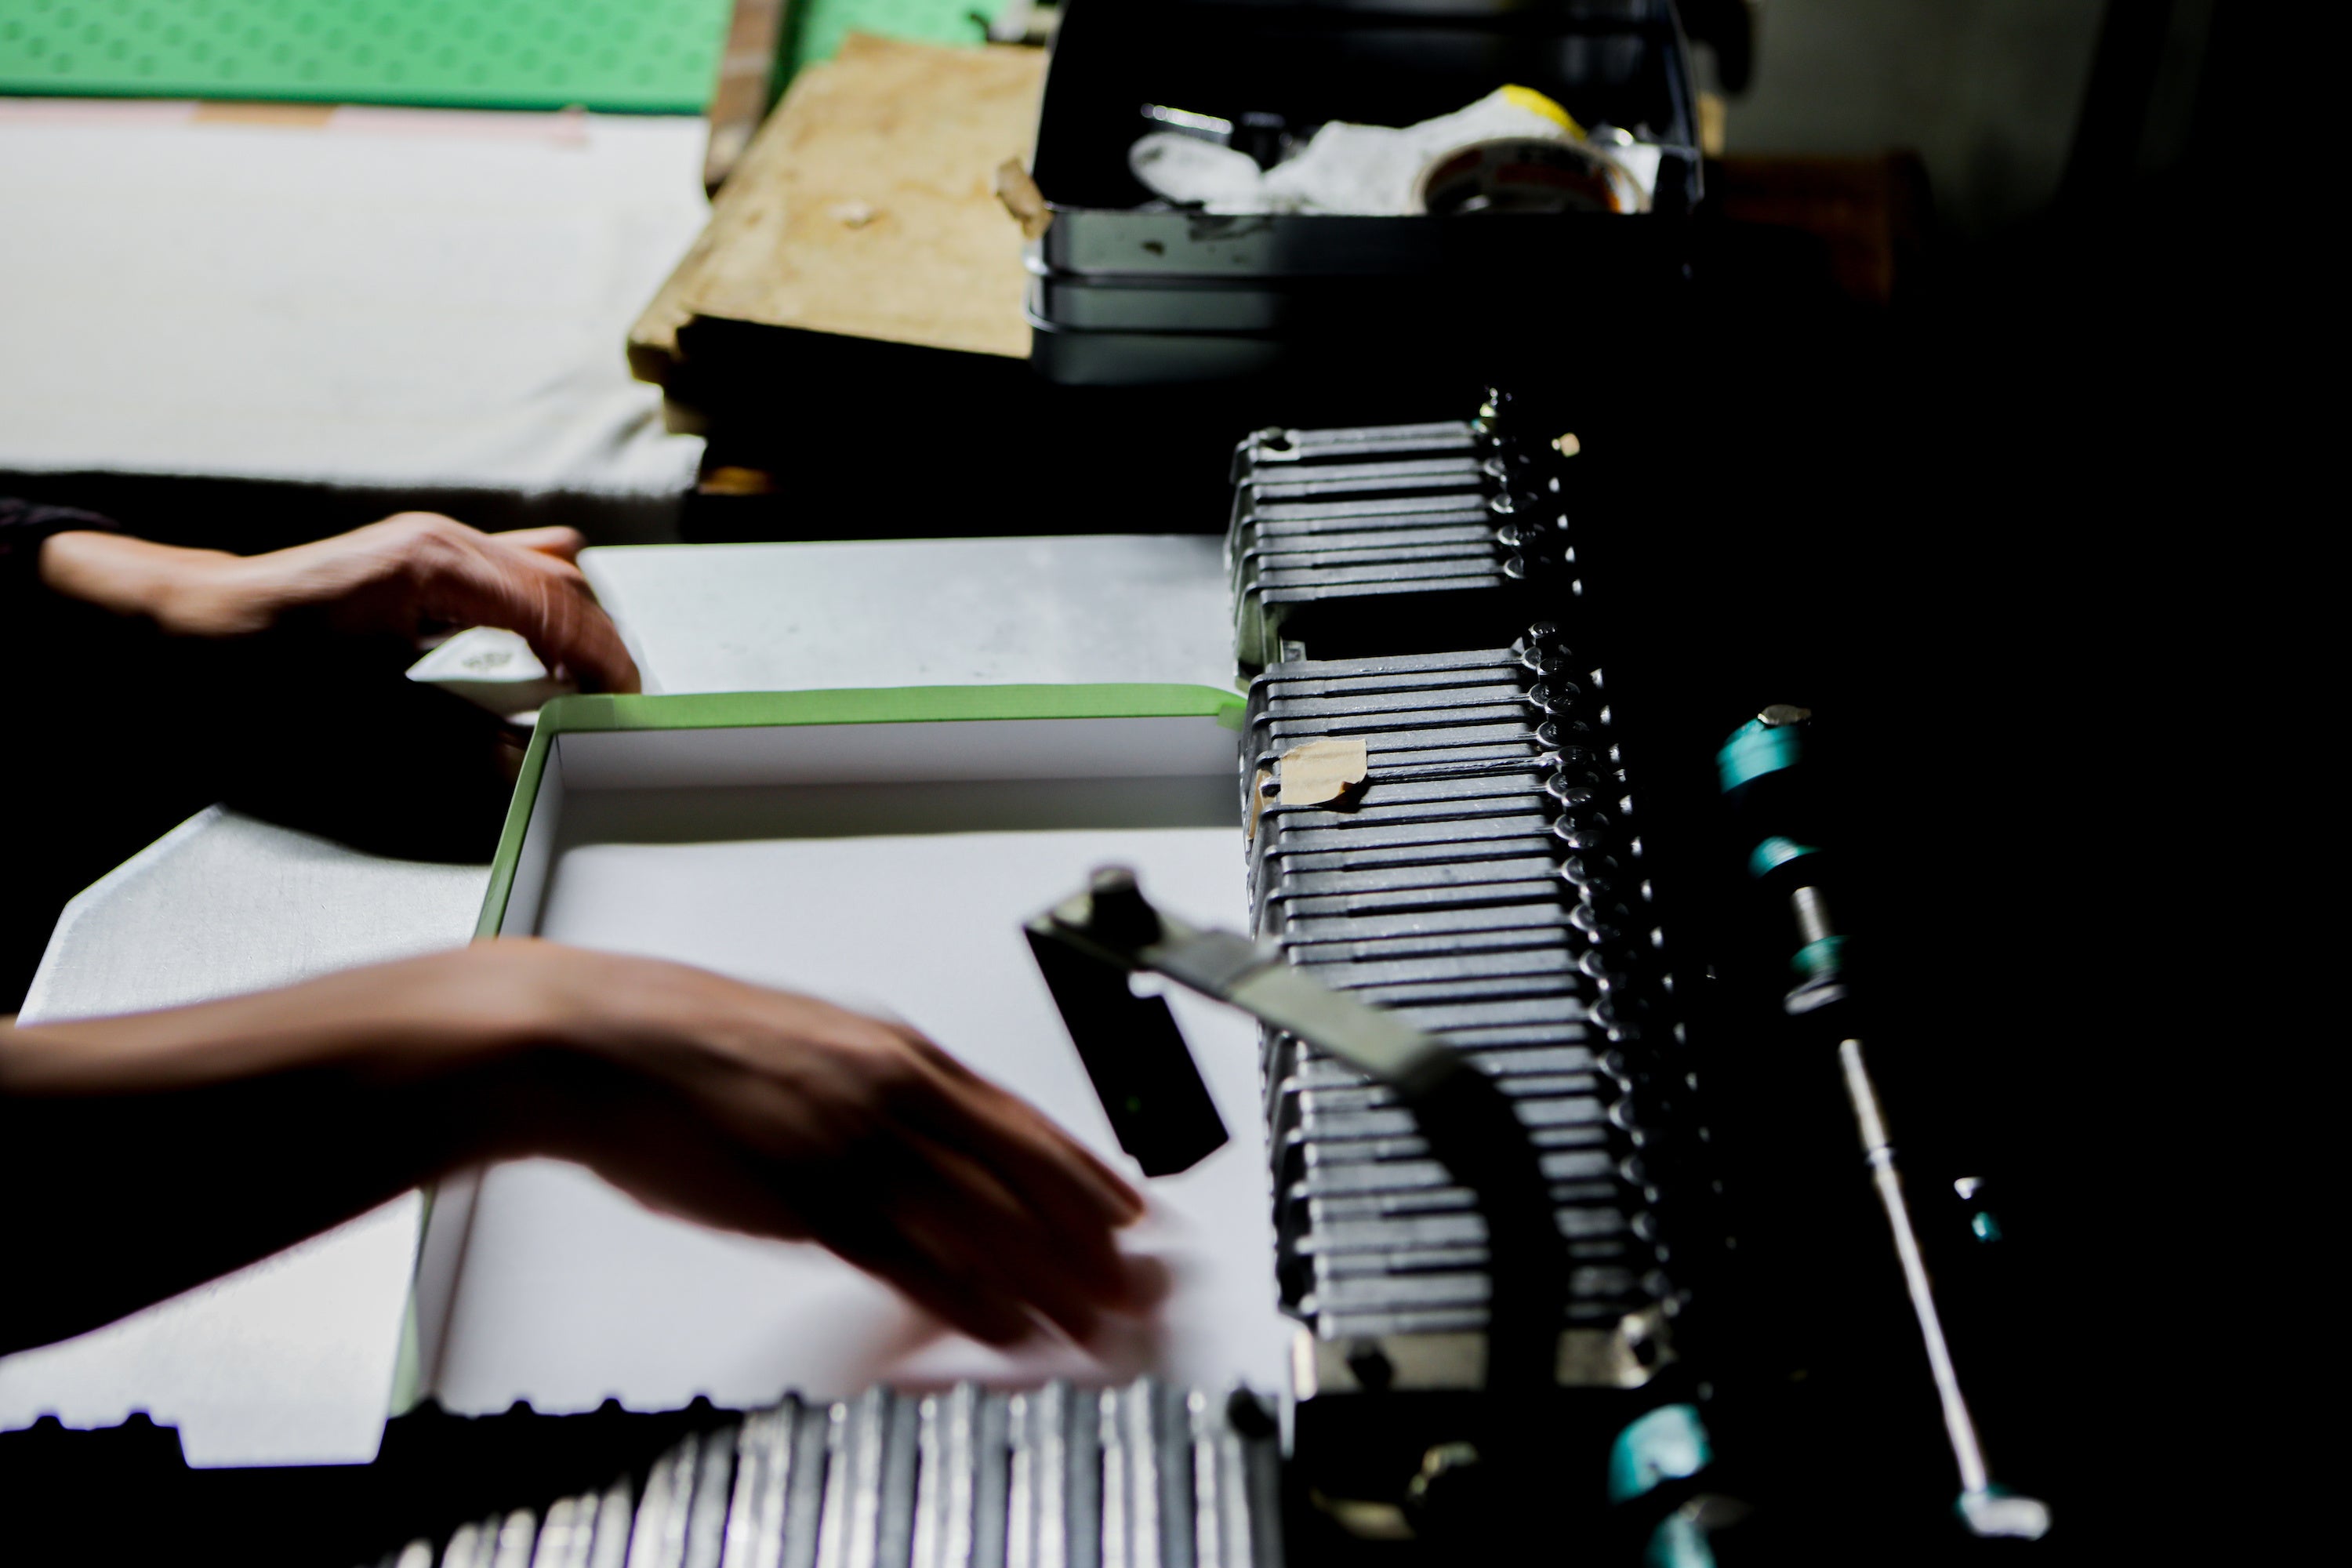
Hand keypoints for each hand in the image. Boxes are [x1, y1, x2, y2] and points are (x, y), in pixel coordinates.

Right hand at [2, 941, 1145, 1351]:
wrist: (588, 1040)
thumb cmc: (683, 1040)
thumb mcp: (807, 1044)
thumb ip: (877, 1091)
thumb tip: (929, 1129)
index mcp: (896, 1049)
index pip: (1024, 1118)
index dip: (1086, 1173)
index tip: (1132, 1212)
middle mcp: (890, 1090)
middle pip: (1021, 1175)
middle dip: (1090, 1239)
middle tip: (1142, 1285)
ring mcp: (850, 1143)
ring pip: (979, 1222)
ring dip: (1047, 1280)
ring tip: (1098, 1324)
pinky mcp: (802, 1196)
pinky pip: (906, 1260)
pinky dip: (965, 1299)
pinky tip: (1003, 1328)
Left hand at [38, 513, 638, 692]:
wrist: (182, 627)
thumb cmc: (252, 665)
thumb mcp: (354, 717)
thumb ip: (451, 741)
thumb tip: (523, 764)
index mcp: (432, 566)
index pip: (554, 605)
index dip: (603, 659)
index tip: (629, 703)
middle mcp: (441, 541)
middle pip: (561, 581)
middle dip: (596, 645)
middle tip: (611, 706)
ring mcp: (431, 543)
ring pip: (542, 570)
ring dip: (570, 625)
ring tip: (577, 685)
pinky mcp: (420, 559)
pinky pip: (507, 571)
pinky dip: (537, 610)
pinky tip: (535, 652)